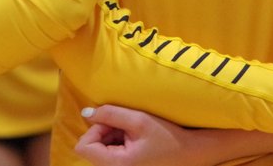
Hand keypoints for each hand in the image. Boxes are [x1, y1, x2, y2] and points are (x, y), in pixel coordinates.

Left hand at [74, 105, 190, 165]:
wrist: (188, 153)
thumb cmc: (167, 136)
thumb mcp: (139, 120)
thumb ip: (110, 114)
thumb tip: (86, 112)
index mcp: (116, 164)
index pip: (84, 146)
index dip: (95, 130)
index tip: (114, 123)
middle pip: (91, 148)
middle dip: (105, 132)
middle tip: (127, 127)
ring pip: (99, 150)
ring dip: (112, 137)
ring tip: (133, 134)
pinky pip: (108, 155)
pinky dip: (118, 144)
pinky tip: (135, 140)